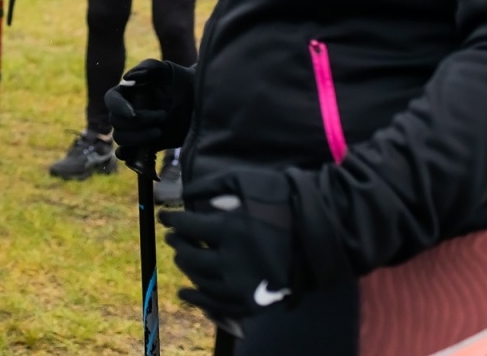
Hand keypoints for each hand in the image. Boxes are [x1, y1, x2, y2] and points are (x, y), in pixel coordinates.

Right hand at [105, 59, 193, 165]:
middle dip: (138, 122)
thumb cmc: (182, 81)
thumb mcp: (167, 70)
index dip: (117, 107)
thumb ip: (148, 67)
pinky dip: (127, 155)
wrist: (199, 102)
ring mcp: (135, 128)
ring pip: (120, 138)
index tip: (133, 113)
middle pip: (115, 121)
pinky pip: (125, 153)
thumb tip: (127, 78)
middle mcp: (128, 110)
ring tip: (160, 132)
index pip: (111, 99)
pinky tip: (137, 153)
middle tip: (163, 116)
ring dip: (137, 138)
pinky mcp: (144, 144)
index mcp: (128, 92)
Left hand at [160, 168, 298, 324]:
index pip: (188, 226)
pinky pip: (221, 306)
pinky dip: (200, 301)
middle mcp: (234, 261)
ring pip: (203, 281)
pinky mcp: (255, 302)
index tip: (165, 217)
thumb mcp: (245, 179)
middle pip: (192, 255)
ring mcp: (245, 286)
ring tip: (181, 258)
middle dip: (178, 244)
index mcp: (230, 229)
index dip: (173, 220)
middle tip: (173, 237)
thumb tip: (183, 194)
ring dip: (186, 269)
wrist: (321, 230)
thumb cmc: (282, 198)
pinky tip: (186, 294)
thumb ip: (210, 184)